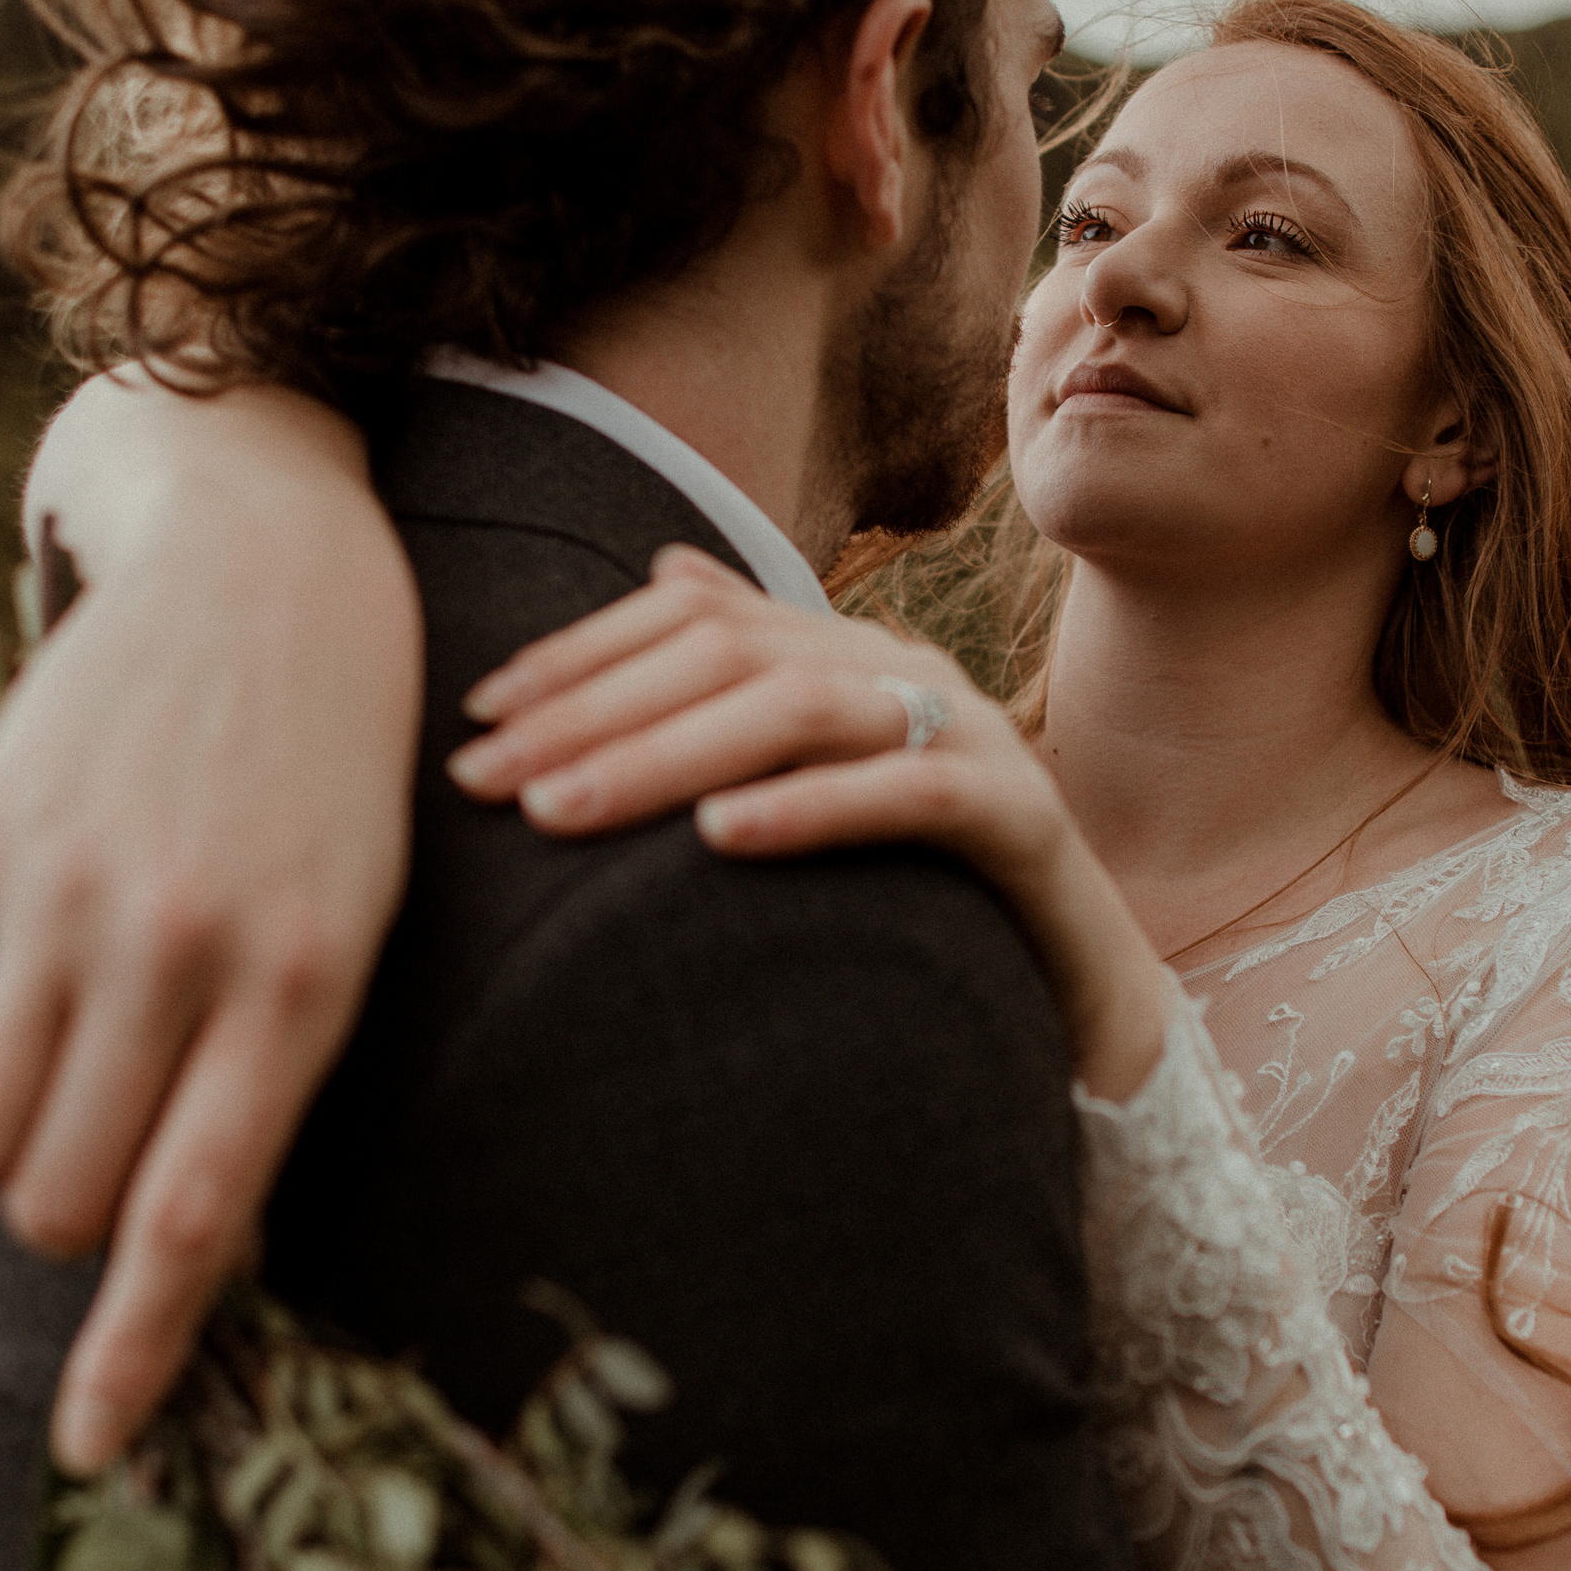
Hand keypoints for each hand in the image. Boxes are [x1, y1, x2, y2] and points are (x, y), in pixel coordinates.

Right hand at [0, 378, 423, 1468]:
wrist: (267, 586)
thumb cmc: (331, 793)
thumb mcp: (347, 937)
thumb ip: (264, 1089)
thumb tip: (185, 1257)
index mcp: (304, 985)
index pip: (190, 1219)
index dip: (132, 1356)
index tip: (87, 1453)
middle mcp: (175, 945)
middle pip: (61, 1199)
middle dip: (74, 1223)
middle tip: (117, 1150)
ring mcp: (63, 892)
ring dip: (7, 1151)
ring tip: (69, 1074)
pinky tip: (7, 1010)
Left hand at [451, 549, 1172, 1100]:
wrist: (1092, 993)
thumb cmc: (928, 904)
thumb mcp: (823, 794)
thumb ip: (747, 699)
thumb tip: (663, 576)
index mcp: (848, 658)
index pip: (696, 615)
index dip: (581, 653)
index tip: (477, 717)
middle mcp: (906, 676)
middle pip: (732, 654)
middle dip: (594, 710)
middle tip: (483, 780)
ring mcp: (973, 738)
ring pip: (805, 710)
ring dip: (667, 756)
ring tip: (561, 812)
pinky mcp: (1021, 820)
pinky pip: (911, 794)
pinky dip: (810, 808)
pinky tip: (720, 838)